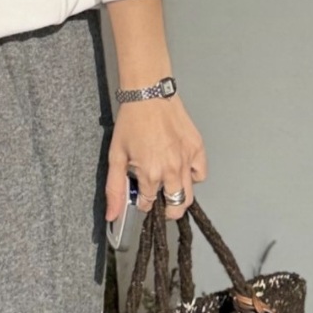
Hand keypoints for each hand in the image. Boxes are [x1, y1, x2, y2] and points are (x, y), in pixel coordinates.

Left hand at [105, 95, 207, 220]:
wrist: (149, 96)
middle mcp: (172, 171)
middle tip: (158, 200)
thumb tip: (112, 215)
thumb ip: (115, 189)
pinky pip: (200, 175)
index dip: (143, 203)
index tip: (140, 195)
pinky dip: (192, 177)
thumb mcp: (115, 157)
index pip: (149, 204)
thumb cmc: (131, 123)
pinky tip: (181, 171)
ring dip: (178, 197)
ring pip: (189, 196)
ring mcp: (187, 161)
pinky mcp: (197, 149)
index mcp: (151, 174)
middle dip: (165, 209)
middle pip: (175, 207)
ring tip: (169, 188)